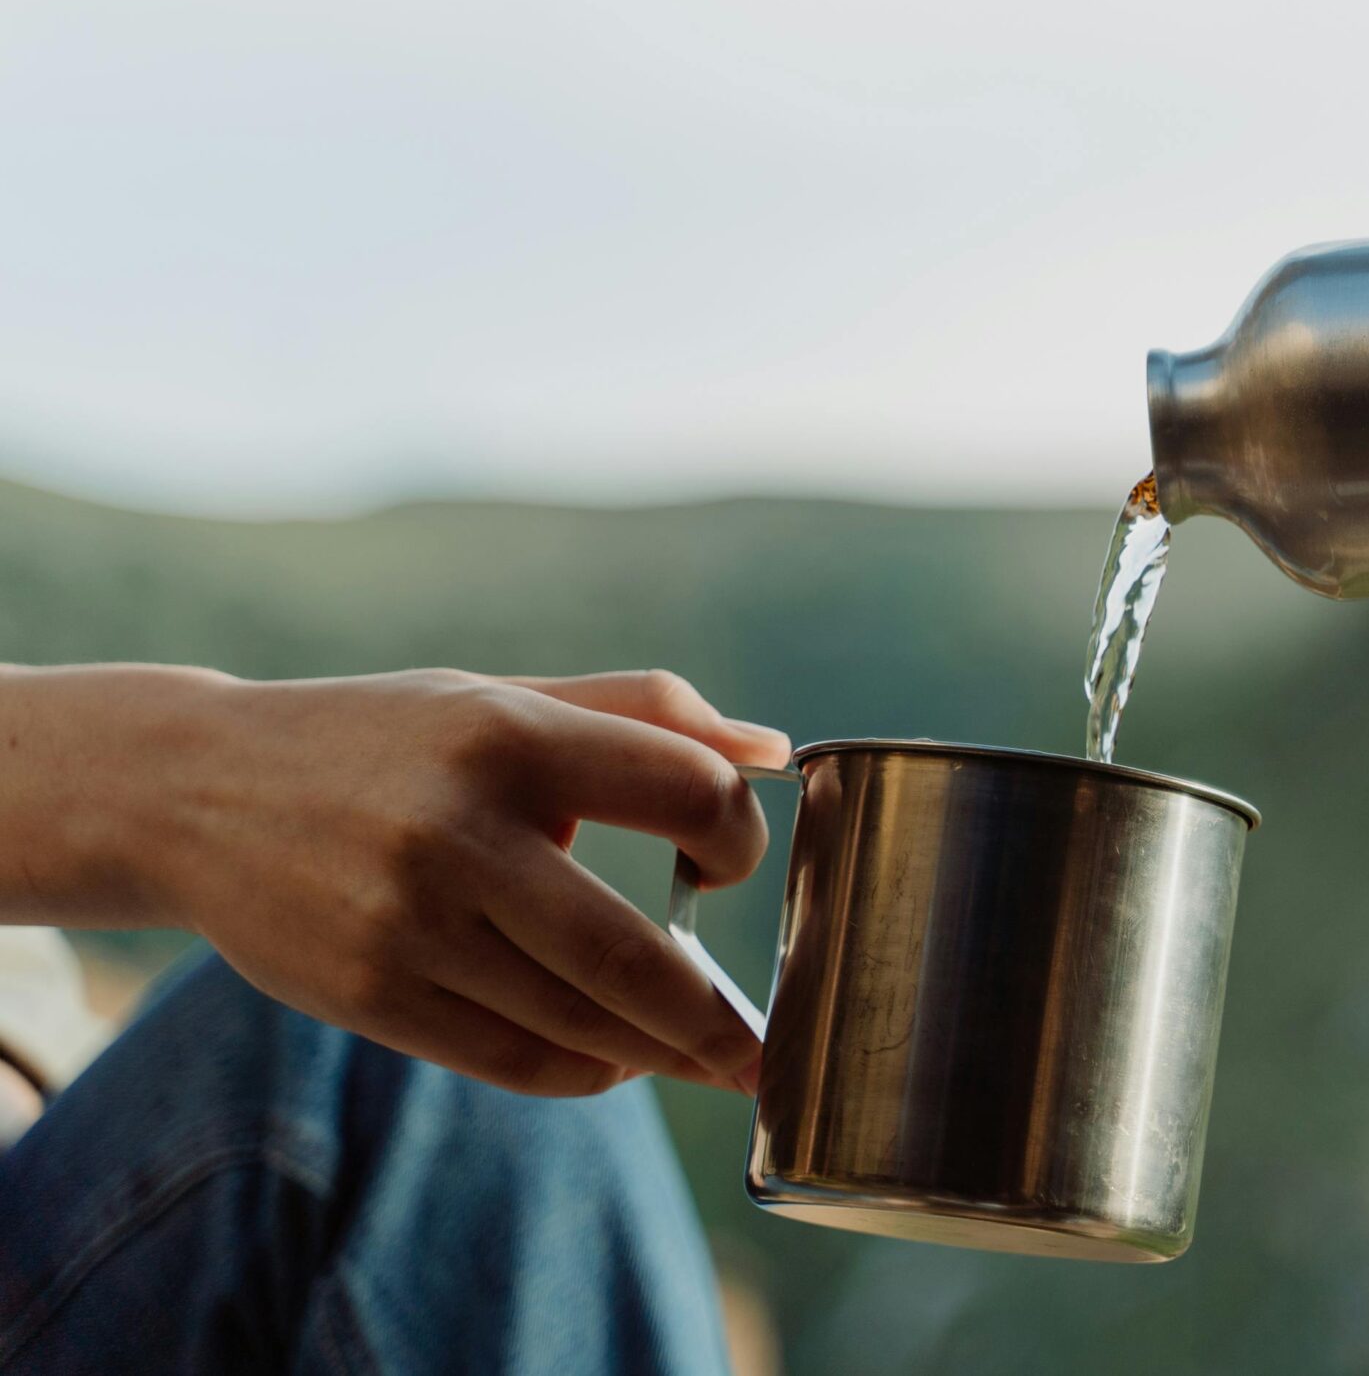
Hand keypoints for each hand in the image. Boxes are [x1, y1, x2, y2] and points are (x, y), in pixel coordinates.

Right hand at [137, 668, 787, 1097]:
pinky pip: (509, 1059)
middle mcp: (459, 831)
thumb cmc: (392, 739)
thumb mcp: (507, 697)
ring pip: (576, 1023)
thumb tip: (774, 751)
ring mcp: (407, 921)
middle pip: (632, 956)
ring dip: (660, 1055)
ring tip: (707, 1060)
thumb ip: (645, 712)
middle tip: (764, 1048)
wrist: (195, 789)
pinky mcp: (367, 994)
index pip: (686, 791)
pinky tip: (615, 1061)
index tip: (733, 860)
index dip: (739, 837)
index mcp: (512, 735)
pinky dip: (583, 1071)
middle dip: (715, 1019)